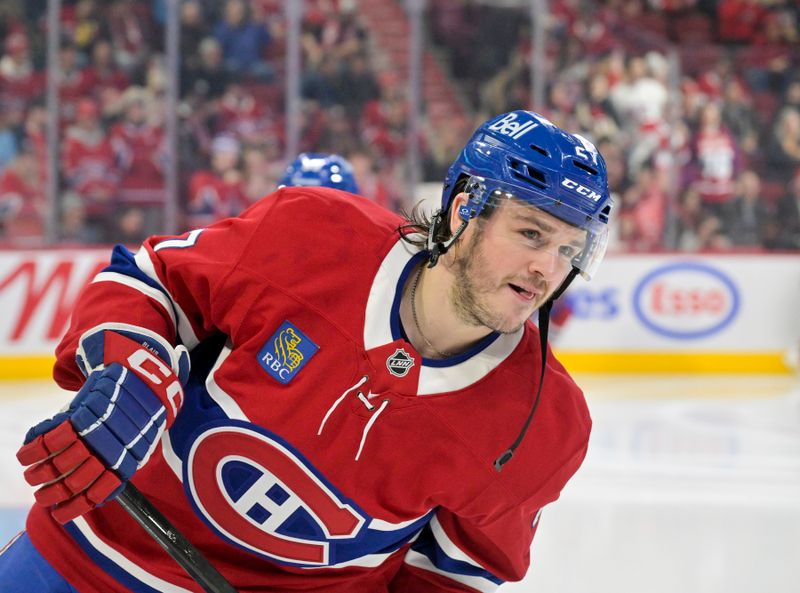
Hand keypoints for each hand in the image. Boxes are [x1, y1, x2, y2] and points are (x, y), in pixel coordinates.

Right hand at [17, 330, 188, 522]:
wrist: (140, 374)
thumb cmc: (136, 415)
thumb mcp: (137, 443)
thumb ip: (117, 468)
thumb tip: (96, 497)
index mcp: (127, 461)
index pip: (98, 492)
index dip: (74, 507)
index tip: (58, 514)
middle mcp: (111, 448)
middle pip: (74, 480)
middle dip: (51, 492)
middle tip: (40, 495)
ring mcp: (96, 430)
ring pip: (60, 461)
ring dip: (39, 472)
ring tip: (30, 475)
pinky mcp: (82, 411)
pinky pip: (53, 436)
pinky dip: (34, 448)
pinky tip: (25, 454)